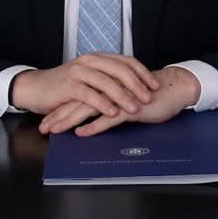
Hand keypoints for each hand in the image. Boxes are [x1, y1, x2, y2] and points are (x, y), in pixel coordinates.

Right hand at [11, 53, 160, 119]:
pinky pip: (90, 95)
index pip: (126, 61)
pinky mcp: (69, 86)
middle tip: (150, 97)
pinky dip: (103, 104)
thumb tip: (133, 89)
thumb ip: (107, 81)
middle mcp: (90, 61)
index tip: (155, 85)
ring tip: (135, 108)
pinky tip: (112, 113)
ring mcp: (79, 72)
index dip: (143, 73)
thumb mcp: (89, 80)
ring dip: (123, 96)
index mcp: (98, 58)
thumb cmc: (64, 87)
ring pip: (106, 82)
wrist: (36, 88)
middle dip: (138, 84)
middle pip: (120, 69)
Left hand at [40, 65, 199, 135]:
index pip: (78, 96)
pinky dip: (94, 126)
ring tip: (56, 130)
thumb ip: (108, 104)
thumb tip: (90, 117)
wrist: (173, 89)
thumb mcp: (124, 99)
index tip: (46, 120)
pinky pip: (109, 118)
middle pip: (77, 101)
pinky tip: (82, 133)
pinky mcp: (130, 107)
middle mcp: (109, 88)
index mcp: (106, 85)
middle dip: (58, 115)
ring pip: (88, 109)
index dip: (61, 108)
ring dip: (69, 120)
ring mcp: (119, 97)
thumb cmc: (149, 95)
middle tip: (44, 128)